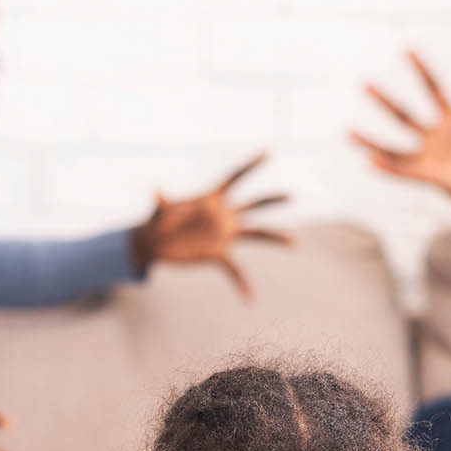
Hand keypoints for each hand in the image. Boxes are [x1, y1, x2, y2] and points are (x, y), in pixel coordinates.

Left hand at [132, 154, 294, 299]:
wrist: (154, 243)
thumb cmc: (156, 222)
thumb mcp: (159, 212)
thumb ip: (161, 203)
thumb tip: (155, 192)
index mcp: (212, 198)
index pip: (235, 177)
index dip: (251, 165)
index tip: (269, 152)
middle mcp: (223, 215)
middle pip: (253, 205)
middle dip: (272, 200)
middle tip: (292, 196)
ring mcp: (224, 235)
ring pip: (256, 234)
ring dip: (275, 238)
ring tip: (296, 243)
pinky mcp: (218, 254)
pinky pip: (235, 269)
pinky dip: (243, 283)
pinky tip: (251, 298)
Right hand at [351, 51, 450, 212]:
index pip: (433, 88)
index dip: (421, 69)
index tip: (408, 48)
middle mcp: (438, 138)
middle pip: (405, 114)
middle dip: (384, 100)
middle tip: (363, 83)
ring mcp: (433, 158)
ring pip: (396, 147)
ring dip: (372, 140)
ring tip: (348, 131)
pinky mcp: (435, 178)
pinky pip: (406, 173)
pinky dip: (387, 169)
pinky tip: (368, 163)